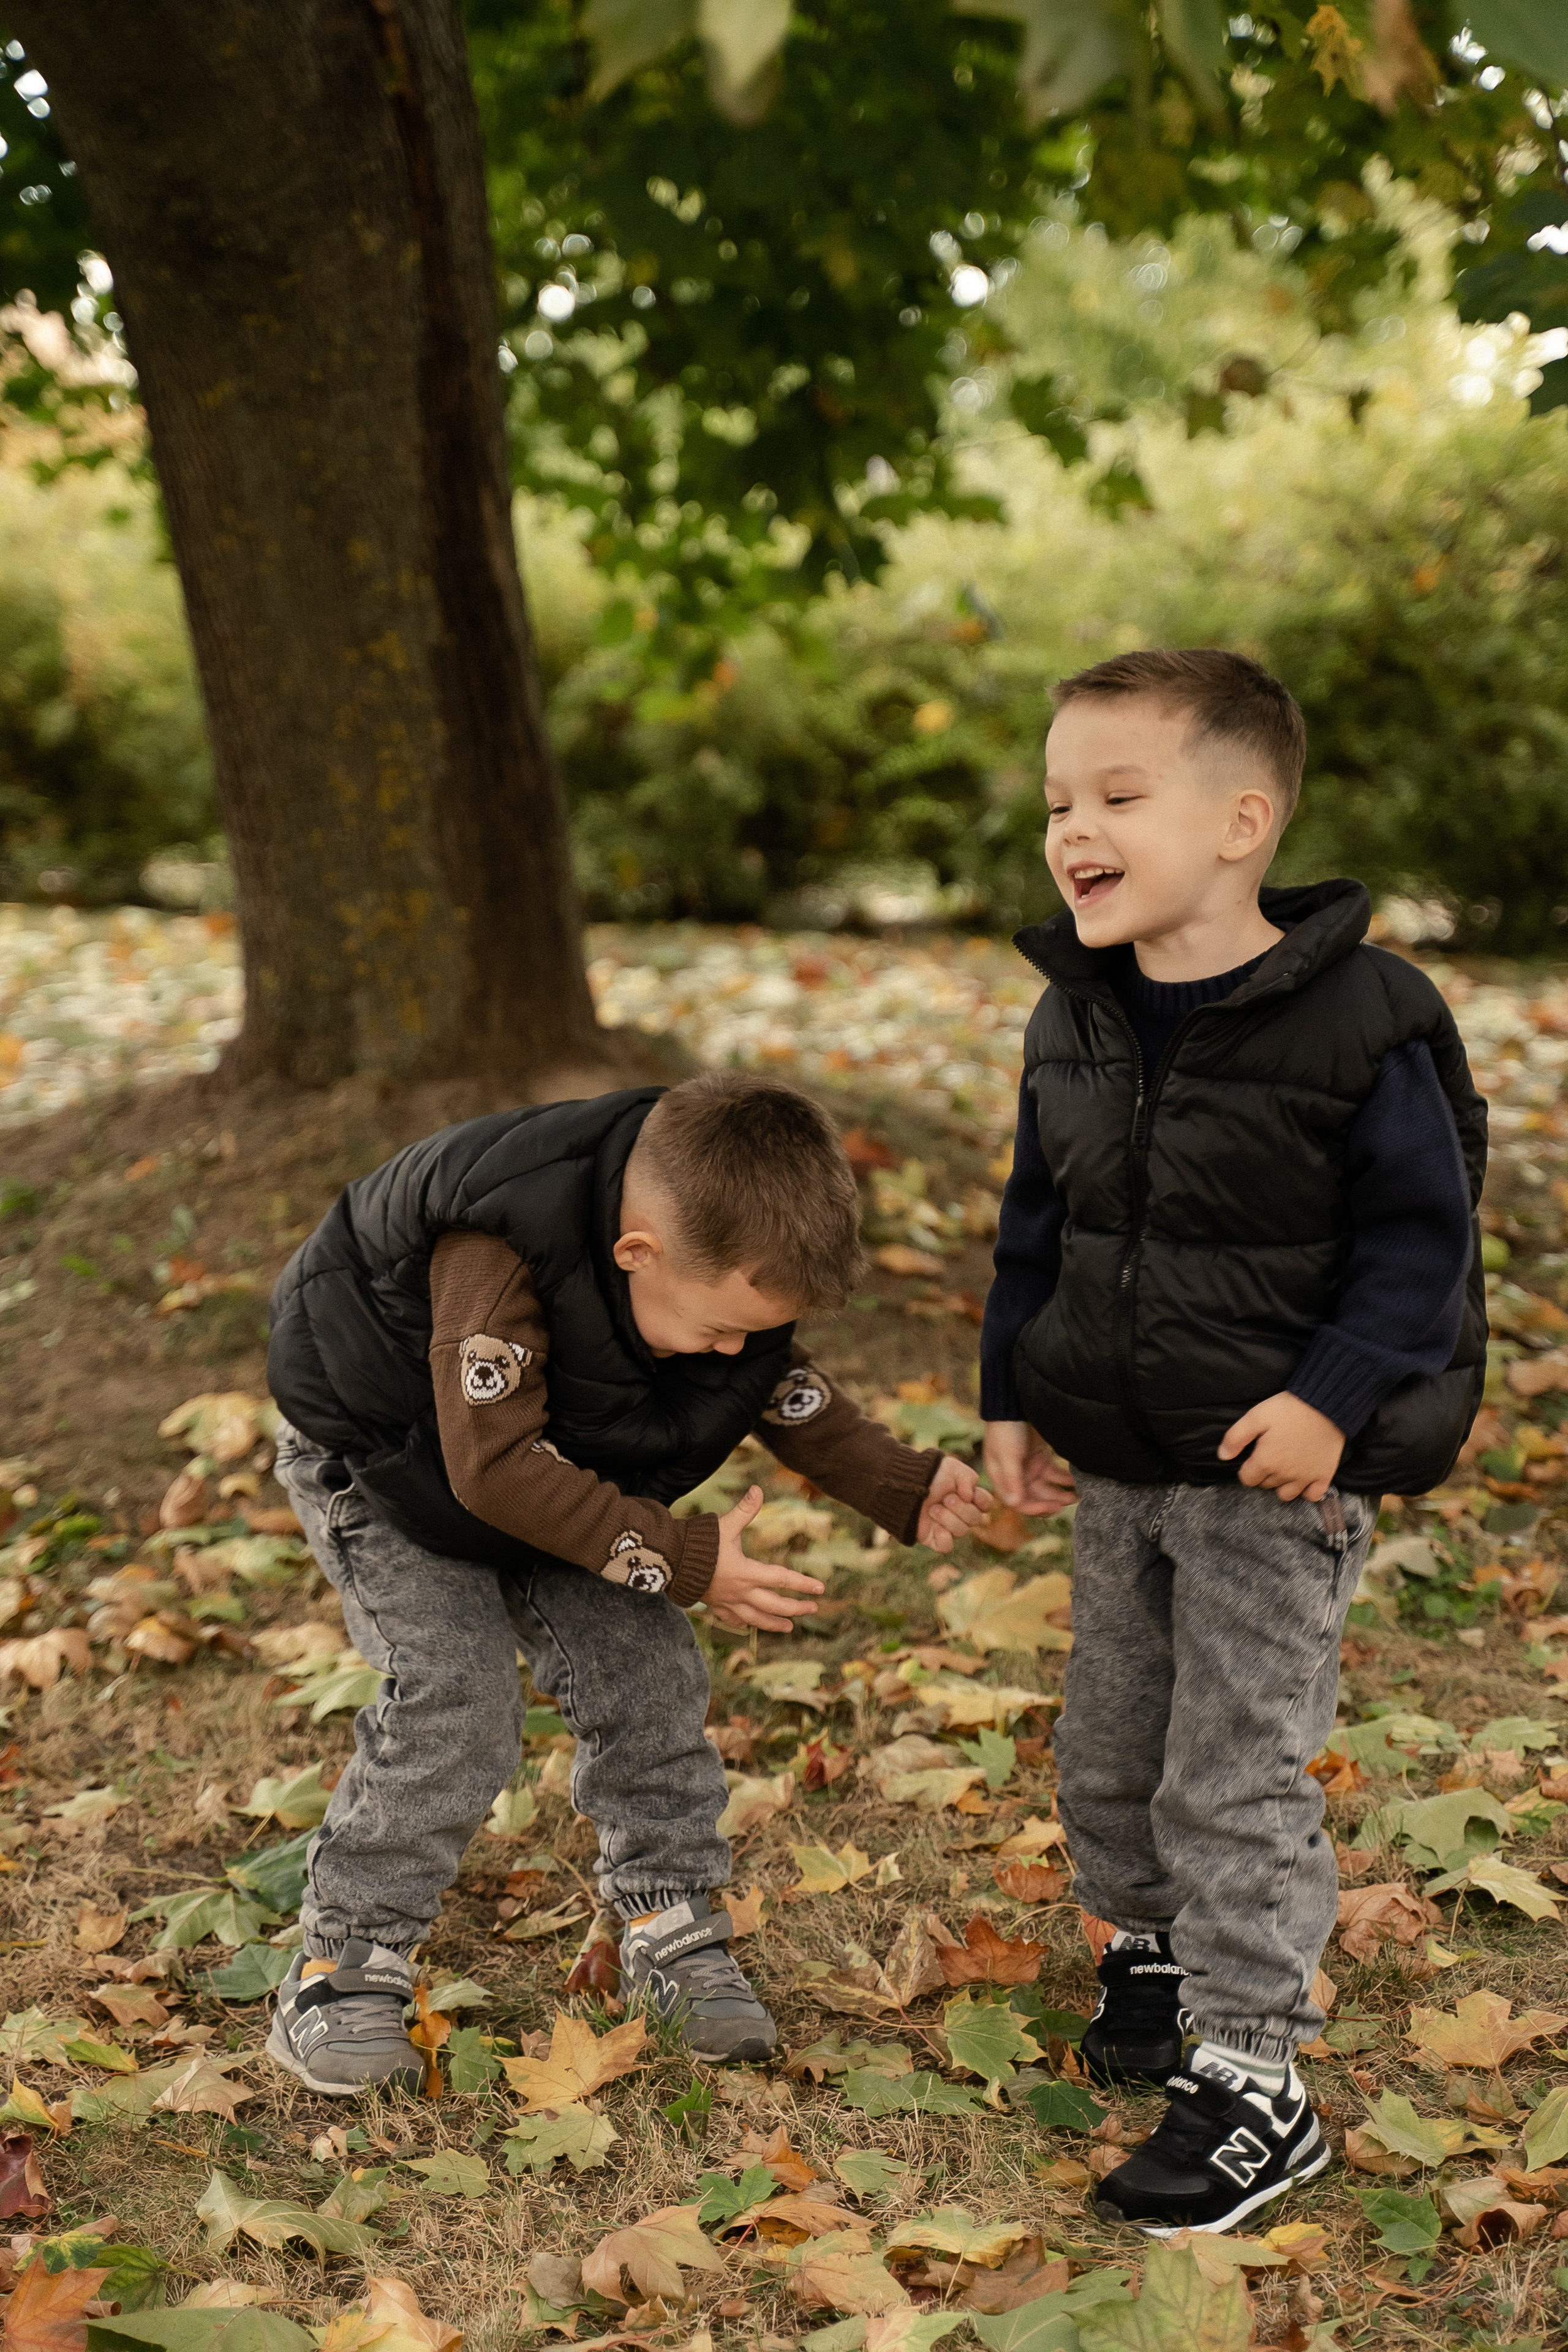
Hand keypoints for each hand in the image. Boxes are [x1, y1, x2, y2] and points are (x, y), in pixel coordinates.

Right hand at [704, 1484, 824, 1633]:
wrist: (671, 1562)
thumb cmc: (698, 1543)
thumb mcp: (725, 1525)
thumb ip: (744, 1510)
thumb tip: (758, 1489)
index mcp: (747, 1572)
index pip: (782, 1580)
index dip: (803, 1584)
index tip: (821, 1589)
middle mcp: (740, 1591)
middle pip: (774, 1605)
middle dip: (795, 1608)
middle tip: (813, 1609)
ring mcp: (727, 1601)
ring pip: (756, 1618)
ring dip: (774, 1623)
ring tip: (789, 1627)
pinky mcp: (714, 1605)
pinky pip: (733, 1619)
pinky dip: (745, 1623)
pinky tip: (750, 1625)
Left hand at [917, 1454, 991, 1550]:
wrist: (904, 1483)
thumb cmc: (930, 1474)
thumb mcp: (952, 1468)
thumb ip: (968, 1478)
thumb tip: (970, 1497)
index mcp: (967, 1497)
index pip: (985, 1504)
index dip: (983, 1501)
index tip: (972, 1495)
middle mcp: (960, 1514)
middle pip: (975, 1519)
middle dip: (961, 1509)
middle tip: (946, 1499)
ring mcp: (947, 1526)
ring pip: (961, 1531)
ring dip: (947, 1518)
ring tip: (933, 1508)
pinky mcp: (933, 1538)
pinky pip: (946, 1546)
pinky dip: (943, 1538)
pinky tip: (936, 1528)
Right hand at [983, 1420, 1075, 1514]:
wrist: (1014, 1402)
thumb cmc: (1005, 1427)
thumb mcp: (1007, 1454)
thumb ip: (1012, 1479)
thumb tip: (1014, 1504)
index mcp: (1002, 1478)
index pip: (1018, 1502)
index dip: (1035, 1508)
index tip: (1053, 1507)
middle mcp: (1015, 1476)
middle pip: (1034, 1498)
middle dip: (1051, 1502)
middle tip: (1069, 1501)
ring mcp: (1029, 1467)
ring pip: (1047, 1488)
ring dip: (1060, 1493)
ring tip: (1077, 1494)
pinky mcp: (1041, 1457)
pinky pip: (1055, 1474)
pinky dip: (1065, 1479)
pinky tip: (1077, 1480)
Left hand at [1218, 1391, 1344, 1502]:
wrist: (1325, 1405)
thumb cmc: (1288, 1409)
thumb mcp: (1256, 1416)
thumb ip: (1235, 1437)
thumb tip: (1222, 1456)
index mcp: (1266, 1462)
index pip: (1247, 1479)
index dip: (1246, 1469)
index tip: (1253, 1457)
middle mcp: (1284, 1475)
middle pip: (1266, 1485)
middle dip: (1263, 1474)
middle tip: (1269, 1456)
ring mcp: (1305, 1478)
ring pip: (1286, 1495)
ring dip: (1281, 1485)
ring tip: (1284, 1468)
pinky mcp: (1324, 1475)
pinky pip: (1312, 1496)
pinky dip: (1306, 1491)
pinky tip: (1303, 1478)